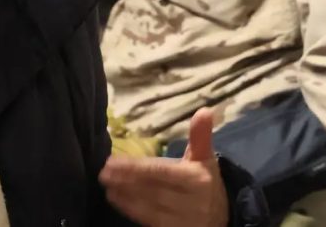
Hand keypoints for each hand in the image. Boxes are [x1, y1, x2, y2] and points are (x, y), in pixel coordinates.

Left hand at [100, 107, 228, 226]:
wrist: (221, 219)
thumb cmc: (207, 182)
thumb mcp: (206, 158)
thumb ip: (201, 135)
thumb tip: (204, 110)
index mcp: (196, 179)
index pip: (162, 172)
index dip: (137, 168)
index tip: (114, 161)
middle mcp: (189, 201)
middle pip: (152, 190)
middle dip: (126, 181)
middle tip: (104, 171)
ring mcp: (180, 220)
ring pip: (148, 207)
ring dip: (125, 196)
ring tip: (107, 185)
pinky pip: (149, 221)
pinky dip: (131, 210)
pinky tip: (117, 199)